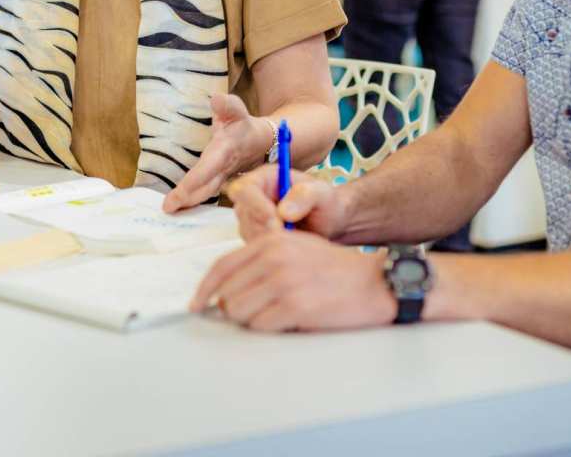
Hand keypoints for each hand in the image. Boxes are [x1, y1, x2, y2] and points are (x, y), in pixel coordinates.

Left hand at [162, 94, 268, 212]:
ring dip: (190, 203)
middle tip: (167, 209)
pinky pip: (206, 193)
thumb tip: (216, 99)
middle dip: (188, 199)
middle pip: (206, 188)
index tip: (176, 196)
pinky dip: (194, 201)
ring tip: (170, 210)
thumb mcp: (237, 110)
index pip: (206, 170)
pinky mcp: (220, 182)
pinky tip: (180, 208)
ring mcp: (223, 178)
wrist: (262, 141)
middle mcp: (224, 169)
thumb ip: (227, 105)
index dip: (192, 183)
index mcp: (225, 151)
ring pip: (206, 193)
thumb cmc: (243, 124)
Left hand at [190, 230, 395, 330]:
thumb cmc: (333, 268)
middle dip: (233, 308)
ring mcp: (284, 281)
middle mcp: (273, 257)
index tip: (197, 304)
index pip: (222, 266)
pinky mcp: (295, 306)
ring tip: (275, 315)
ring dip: (251, 320)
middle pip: (228, 293)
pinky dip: (268, 329)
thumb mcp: (295, 248)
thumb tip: (225, 287)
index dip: (204, 289)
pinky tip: (288, 321)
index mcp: (270, 240)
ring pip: (239, 311)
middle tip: (254, 313)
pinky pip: (260, 326)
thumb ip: (261, 259)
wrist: (373, 282)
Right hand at [226, 163, 347, 240]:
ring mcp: (252, 219)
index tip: (274, 220)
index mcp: (265, 178)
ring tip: (296, 238)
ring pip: (248, 233)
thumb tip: (283, 211)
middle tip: (289, 235)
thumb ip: (305, 195)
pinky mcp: (256, 237)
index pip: (244, 188)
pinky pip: (256, 248)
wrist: (330, 222)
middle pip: (243, 214)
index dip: (254, 204)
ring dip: (270, 240)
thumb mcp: (322, 193)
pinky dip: (272, 250)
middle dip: (264, 227)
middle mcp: (254, 197)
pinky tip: (292, 245)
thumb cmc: (326, 202)